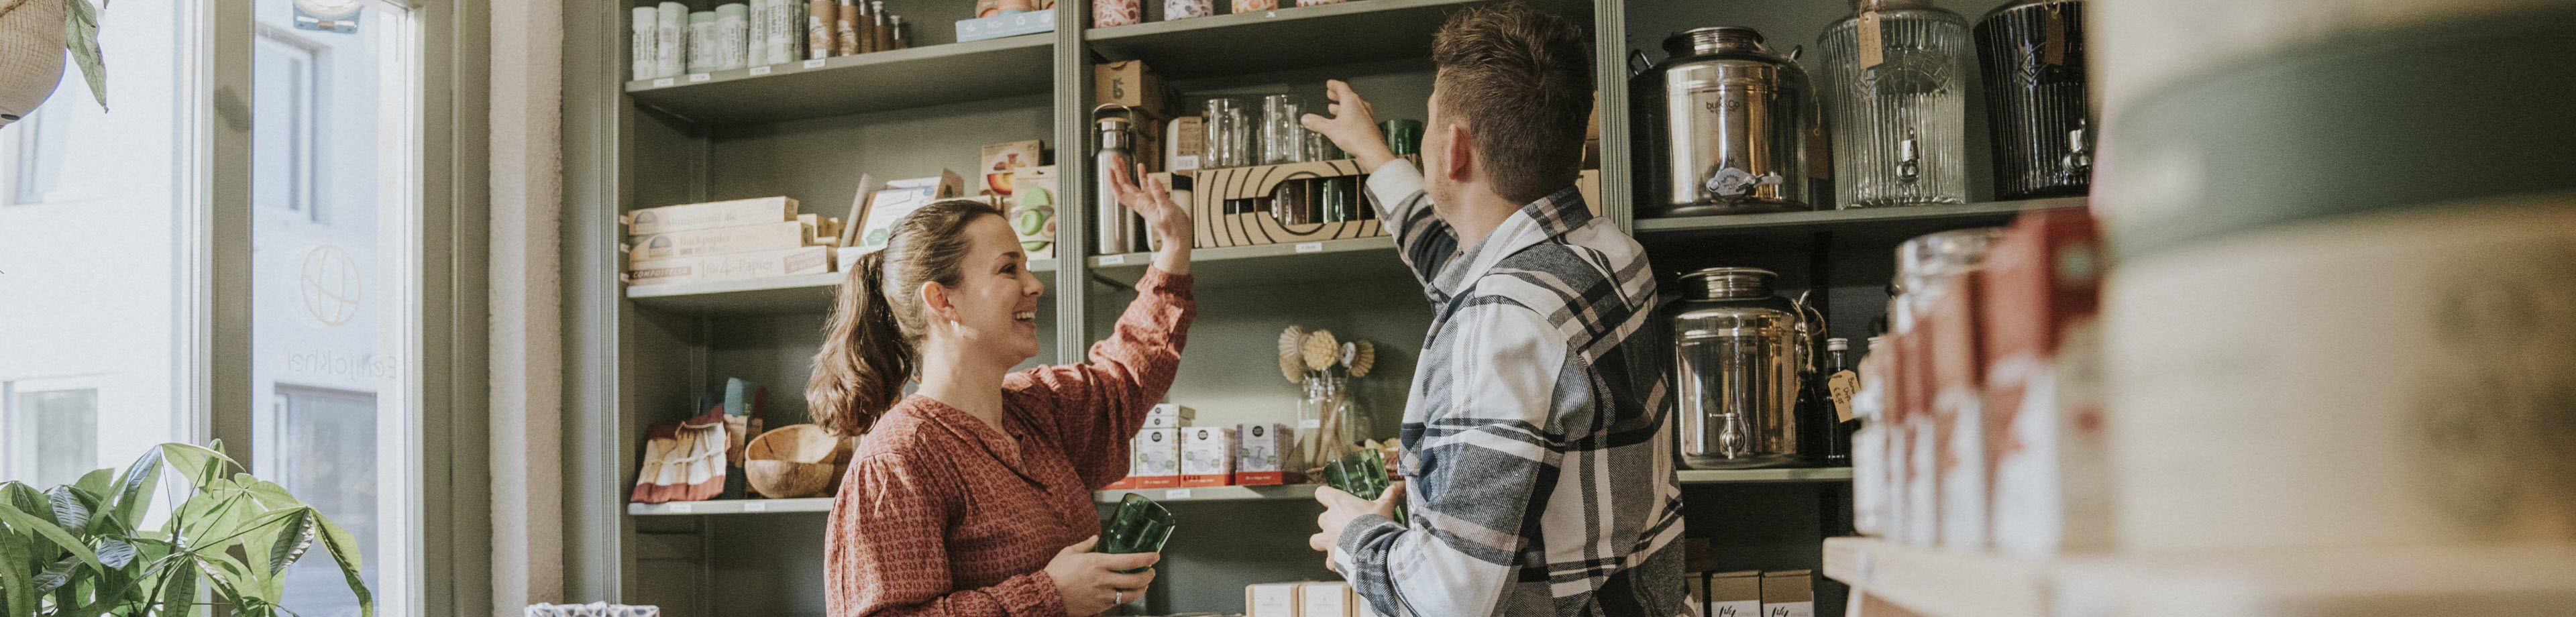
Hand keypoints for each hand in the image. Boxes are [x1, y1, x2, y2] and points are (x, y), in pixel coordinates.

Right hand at [1046, 536, 1159, 615]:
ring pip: (1130, 595)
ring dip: (1141, 590)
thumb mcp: (1069, 552)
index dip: (1146, 559)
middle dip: (1148, 576)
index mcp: (1097, 563)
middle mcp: (1103, 580)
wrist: (1045, 595)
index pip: (1129, 561)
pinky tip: (1126, 593)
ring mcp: (1102, 595)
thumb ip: (1085, 544)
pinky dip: (1125, 598)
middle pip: (1135, 580)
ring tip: (1144, 584)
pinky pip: (1117, 603)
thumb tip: (1096, 537)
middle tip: (1151, 572)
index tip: (1155, 556)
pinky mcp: (1099, 607)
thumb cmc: (1056, 573)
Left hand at [1107, 156, 1192, 274]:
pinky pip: (1145, 186)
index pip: (1121, 192)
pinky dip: (1141, 176)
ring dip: (1126, 172)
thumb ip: (1159, 194)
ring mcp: (1147, 200)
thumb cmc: (1173, 228)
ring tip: (1122, 161)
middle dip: (1117, 171)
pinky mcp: (1154, 200)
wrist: (1179, 236)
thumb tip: (1152, 179)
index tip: (1110, 169)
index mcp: (1141, 205)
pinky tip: (1141, 168)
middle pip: (1124, 185)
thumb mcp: (1168, 209)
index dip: (1114, 181)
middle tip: (1114, 158)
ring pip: (1132, 184)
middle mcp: (1141, 202)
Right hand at [1299, 80, 1398, 172]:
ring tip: (1334, 109)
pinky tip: (1345, 123)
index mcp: (1351, 101)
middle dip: (1337, 95)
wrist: (1373, 151)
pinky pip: (1358, 116)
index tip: (1330, 84)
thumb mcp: (1331, 130)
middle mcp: (1360, 106)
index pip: (1342, 87)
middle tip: (1331, 94)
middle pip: (1348, 95)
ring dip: (1343, 106)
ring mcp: (1366, 115)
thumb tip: (1306, 119)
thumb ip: (1317, 123)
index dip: (1334, 84)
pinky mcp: (1369, 125)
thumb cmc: (1357, 138)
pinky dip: (1349, 115)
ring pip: (1353, 106)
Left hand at [1307, 482, 1405, 572]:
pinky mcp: (1332, 558)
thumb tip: (1400, 485)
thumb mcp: (1385, 506)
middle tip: (1346, 526)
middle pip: (1321, 518)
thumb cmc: (1377, 525)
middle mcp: (1329, 520)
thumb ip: (1390, 495)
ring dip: (1324, 541)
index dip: (1326, 495)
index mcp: (1339, 504)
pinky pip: (1329, 560)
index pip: (1322, 493)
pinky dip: (1336, 561)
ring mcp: (1328, 540)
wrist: (1374, 550)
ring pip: (1316, 540)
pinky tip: (1346, 562)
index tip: (1332, 499)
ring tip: (1337, 545)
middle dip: (1331, 522)